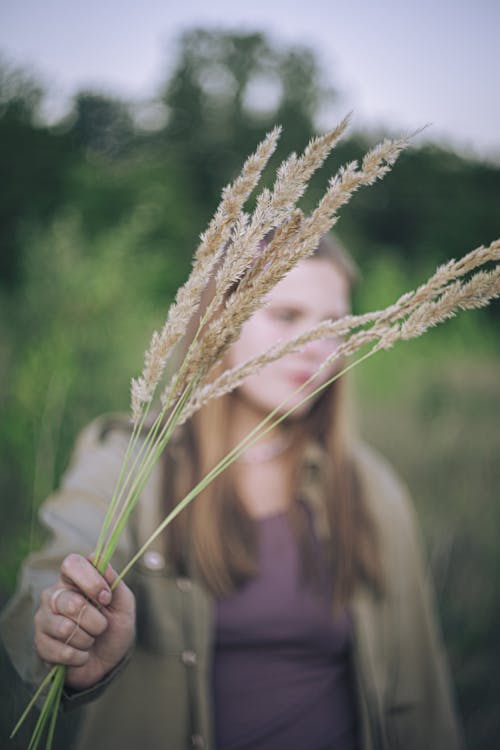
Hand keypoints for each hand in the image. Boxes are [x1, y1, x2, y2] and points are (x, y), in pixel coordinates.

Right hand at [34, 553, 135, 689]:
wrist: (107, 662)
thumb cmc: (114, 627)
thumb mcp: (123, 604)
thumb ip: (113, 581)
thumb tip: (97, 556)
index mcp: (73, 579)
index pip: (72, 564)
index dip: (91, 580)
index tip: (106, 597)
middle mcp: (53, 595)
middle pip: (72, 602)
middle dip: (96, 621)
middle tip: (101, 627)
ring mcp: (43, 619)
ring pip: (65, 628)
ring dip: (87, 639)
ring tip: (90, 640)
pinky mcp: (39, 644)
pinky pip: (62, 651)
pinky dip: (80, 656)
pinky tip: (82, 654)